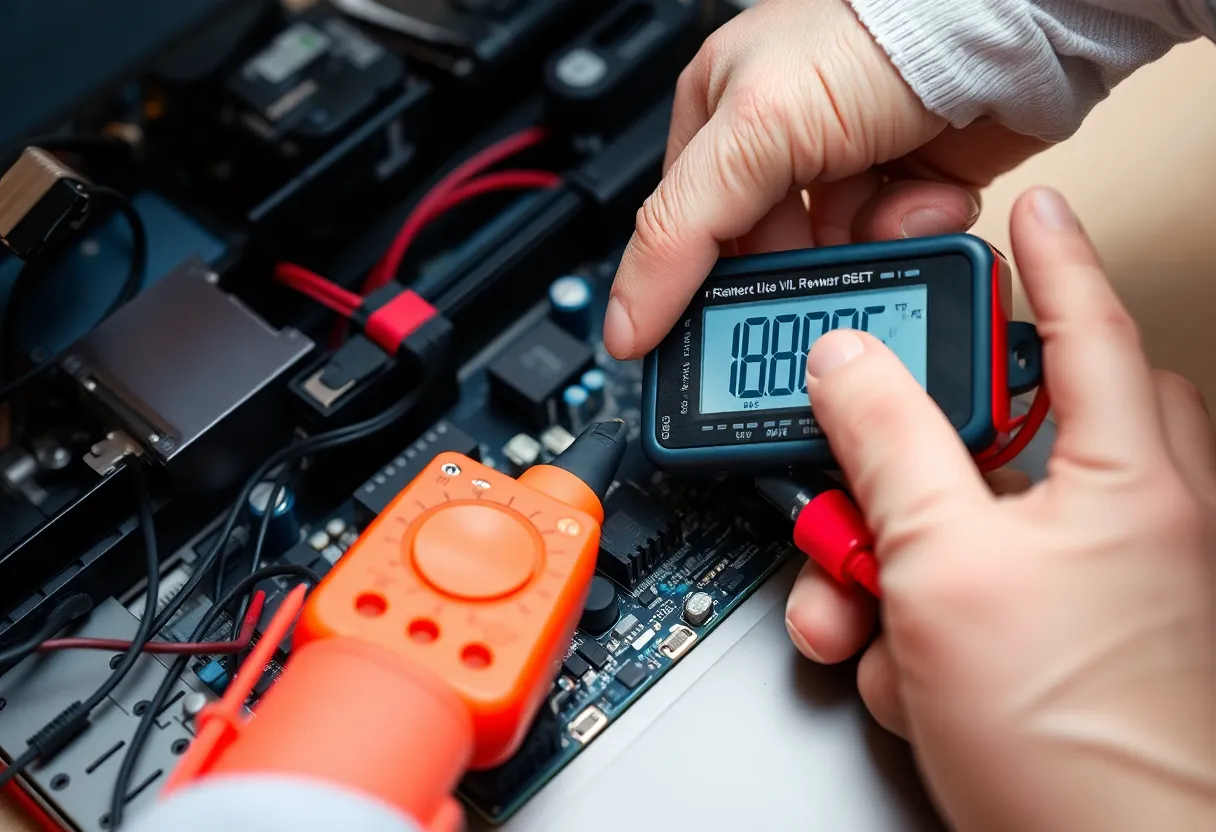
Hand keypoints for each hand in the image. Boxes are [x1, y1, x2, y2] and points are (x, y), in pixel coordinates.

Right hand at [604, 0, 1047, 359]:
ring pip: (835, 259)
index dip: (693, 291)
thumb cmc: (874, 34)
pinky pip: (897, 245)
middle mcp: (779, 145)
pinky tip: (926, 196)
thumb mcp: (749, 134)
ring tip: (886, 210)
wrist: (1003, 21)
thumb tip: (624, 322)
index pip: (686, 233)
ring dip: (866, 250)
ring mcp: (848, 167)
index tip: (703, 349)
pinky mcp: (908, 185)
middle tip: (819, 274)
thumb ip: (678, 233)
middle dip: (800, 269)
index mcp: (718, 120)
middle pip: (767, 256)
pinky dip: (915, 231)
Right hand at [791, 187, 1215, 829]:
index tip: (1027, 208)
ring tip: (864, 613)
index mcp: (1126, 475)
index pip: (1086, 325)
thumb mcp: (945, 566)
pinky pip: (967, 595)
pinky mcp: (1052, 639)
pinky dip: (918, 625)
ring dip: (893, 562)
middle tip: (864, 471)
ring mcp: (1089, 584)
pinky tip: (904, 672)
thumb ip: (888, 446)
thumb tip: (845, 365)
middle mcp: (1123, 518)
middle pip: (1003, 430)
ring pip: (968, 523)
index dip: (1049, 257)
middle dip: (912, 461)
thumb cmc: (1076, 738)